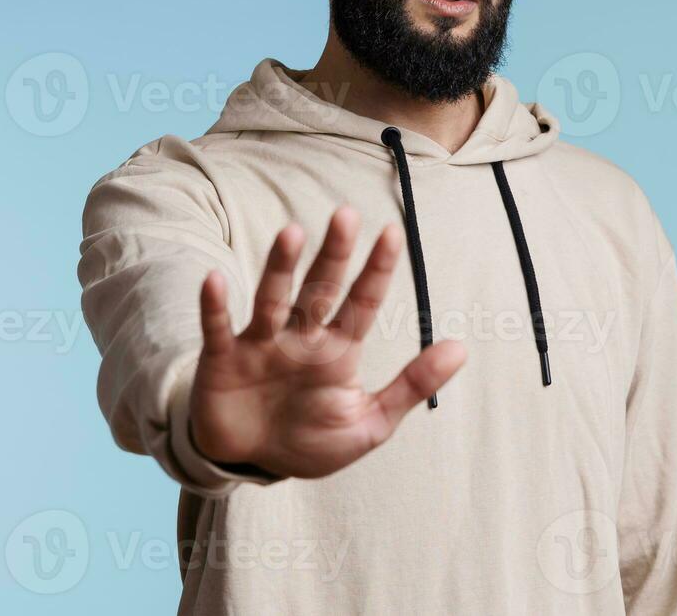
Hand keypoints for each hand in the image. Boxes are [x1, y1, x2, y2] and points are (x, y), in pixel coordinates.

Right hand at [188, 205, 466, 479]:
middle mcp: (300, 337)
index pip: (362, 302)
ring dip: (281, 268)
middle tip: (347, 216)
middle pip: (319, 290)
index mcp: (337, 350)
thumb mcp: (369, 423)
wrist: (251, 462)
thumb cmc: (310, 438)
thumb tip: (461, 347)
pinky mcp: (222, 361)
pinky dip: (215, 306)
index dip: (376, 270)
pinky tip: (215, 279)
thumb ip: (412, 386)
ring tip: (293, 233)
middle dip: (333, 255)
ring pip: (273, 300)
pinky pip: (218, 329)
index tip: (393, 233)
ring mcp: (260, 345)